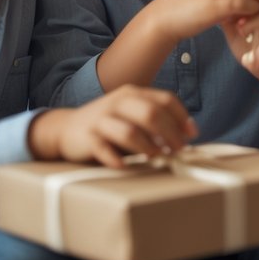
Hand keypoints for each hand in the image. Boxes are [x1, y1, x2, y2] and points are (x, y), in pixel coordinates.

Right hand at [29, 85, 196, 167]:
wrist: (66, 129)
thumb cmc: (109, 125)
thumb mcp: (132, 114)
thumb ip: (156, 120)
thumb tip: (188, 133)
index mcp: (133, 93)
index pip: (165, 99)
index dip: (182, 117)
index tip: (192, 134)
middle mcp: (118, 101)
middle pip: (151, 113)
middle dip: (170, 133)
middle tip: (178, 150)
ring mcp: (102, 118)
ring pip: (130, 131)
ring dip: (148, 147)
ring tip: (156, 157)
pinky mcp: (87, 137)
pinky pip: (105, 148)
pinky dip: (117, 159)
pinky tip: (125, 166)